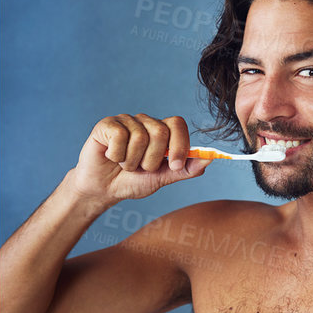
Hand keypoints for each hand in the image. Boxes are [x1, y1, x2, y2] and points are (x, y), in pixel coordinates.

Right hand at [73, 114, 210, 203]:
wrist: (102, 191)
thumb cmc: (131, 182)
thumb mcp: (161, 178)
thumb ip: (185, 169)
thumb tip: (210, 159)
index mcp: (160, 131)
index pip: (177, 124)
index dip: (179, 144)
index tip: (174, 165)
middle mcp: (144, 122)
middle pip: (160, 132)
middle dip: (151, 160)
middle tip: (139, 168)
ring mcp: (126, 121)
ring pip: (139, 137)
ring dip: (131, 161)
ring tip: (123, 165)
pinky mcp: (107, 124)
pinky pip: (120, 136)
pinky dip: (116, 155)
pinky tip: (110, 157)